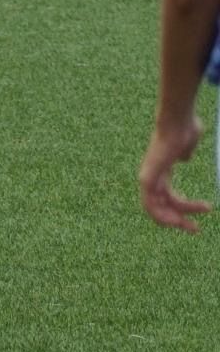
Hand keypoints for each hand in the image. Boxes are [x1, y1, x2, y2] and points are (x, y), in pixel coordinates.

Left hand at [138, 115, 211, 232]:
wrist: (179, 122)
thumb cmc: (185, 128)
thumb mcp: (186, 145)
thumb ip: (185, 152)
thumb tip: (184, 157)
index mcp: (162, 170)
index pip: (167, 196)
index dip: (183, 208)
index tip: (204, 211)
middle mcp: (153, 175)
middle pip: (160, 206)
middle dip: (178, 221)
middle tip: (196, 230)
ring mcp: (148, 176)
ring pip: (156, 209)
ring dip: (175, 221)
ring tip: (194, 226)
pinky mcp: (147, 178)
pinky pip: (150, 204)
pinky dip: (163, 216)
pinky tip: (179, 220)